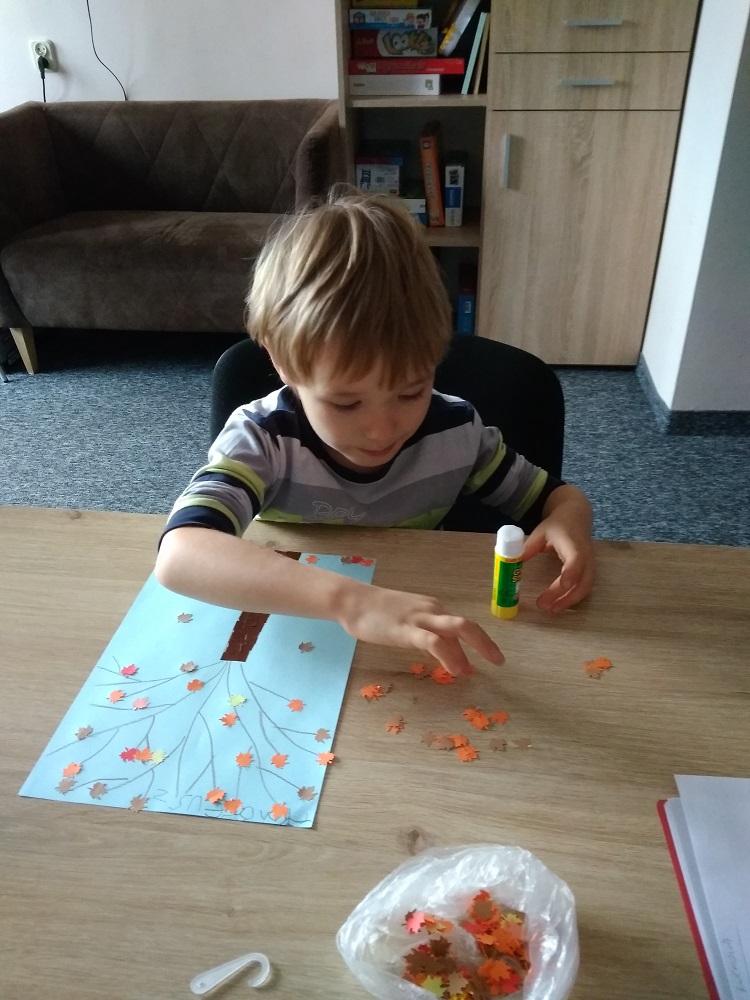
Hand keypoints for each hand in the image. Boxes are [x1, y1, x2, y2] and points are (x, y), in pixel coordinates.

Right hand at [335, 584, 503, 676]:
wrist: (352, 601)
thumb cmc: (375, 613)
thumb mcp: (405, 625)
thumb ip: (423, 638)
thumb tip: (441, 655)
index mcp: (432, 609)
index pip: (459, 628)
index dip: (476, 645)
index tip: (482, 662)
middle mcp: (432, 610)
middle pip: (467, 625)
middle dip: (486, 644)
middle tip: (499, 662)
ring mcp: (420, 618)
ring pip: (457, 629)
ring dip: (474, 649)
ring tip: (476, 672)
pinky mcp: (407, 629)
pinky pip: (434, 642)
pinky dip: (449, 656)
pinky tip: (456, 670)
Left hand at [522, 486, 594, 612]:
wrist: (577, 517)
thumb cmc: (558, 525)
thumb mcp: (541, 532)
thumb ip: (528, 547)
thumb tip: (512, 563)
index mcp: (574, 544)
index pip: (576, 560)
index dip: (571, 573)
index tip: (563, 585)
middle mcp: (587, 557)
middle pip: (582, 581)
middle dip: (566, 596)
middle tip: (544, 605)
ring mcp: (590, 565)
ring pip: (585, 588)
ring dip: (569, 601)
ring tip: (550, 609)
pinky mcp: (588, 572)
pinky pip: (584, 588)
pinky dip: (572, 599)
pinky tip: (558, 605)